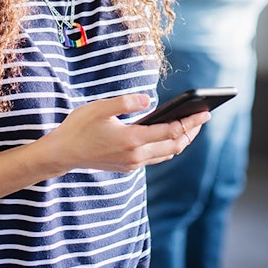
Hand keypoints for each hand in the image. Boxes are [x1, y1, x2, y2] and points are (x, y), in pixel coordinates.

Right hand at [43, 94, 210, 173]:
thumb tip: (148, 100)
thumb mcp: (101, 108)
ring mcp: (132, 164)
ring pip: (166, 155)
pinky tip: (166, 137)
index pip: (171, 131)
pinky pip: (154, 159)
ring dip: (180, 141)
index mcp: (132, 139)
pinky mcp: (126, 167)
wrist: (63, 153)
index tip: (205, 113)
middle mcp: (136, 155)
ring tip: (190, 127)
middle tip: (202, 118)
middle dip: (190, 131)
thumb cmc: (79, 127)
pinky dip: (166, 148)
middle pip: (174, 146)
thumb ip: (126, 102)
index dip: (191, 122)